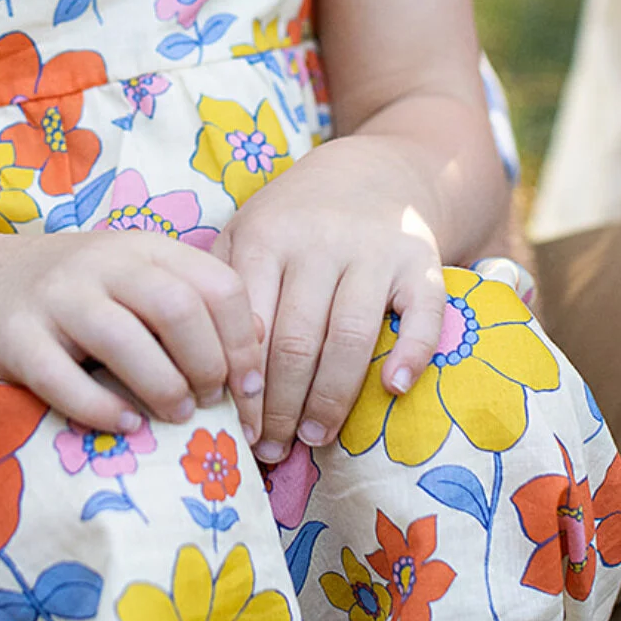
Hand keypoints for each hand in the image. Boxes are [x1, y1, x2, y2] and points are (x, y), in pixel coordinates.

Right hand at [0, 229, 262, 432]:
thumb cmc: (73, 295)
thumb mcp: (131, 282)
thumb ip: (183, 307)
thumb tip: (251, 369)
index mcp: (143, 246)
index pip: (218, 284)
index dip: (245, 341)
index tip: (247, 386)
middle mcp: (102, 262)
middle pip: (179, 307)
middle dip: (208, 364)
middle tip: (209, 401)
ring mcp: (55, 295)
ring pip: (125, 339)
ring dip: (163, 387)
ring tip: (174, 414)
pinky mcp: (15, 335)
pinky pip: (64, 378)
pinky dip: (102, 408)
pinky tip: (123, 423)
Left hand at [212, 137, 447, 462]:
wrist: (374, 170)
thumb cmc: (296, 218)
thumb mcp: (248, 232)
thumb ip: (225, 287)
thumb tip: (197, 365)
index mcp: (268, 236)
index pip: (250, 325)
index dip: (243, 384)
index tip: (239, 429)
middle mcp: (320, 241)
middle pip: (298, 340)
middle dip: (282, 406)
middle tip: (273, 450)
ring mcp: (374, 250)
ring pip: (351, 336)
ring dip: (332, 398)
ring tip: (315, 440)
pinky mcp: (421, 259)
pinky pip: (422, 312)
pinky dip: (411, 352)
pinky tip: (394, 389)